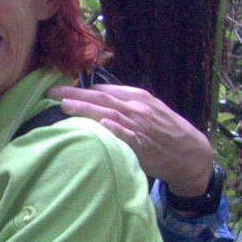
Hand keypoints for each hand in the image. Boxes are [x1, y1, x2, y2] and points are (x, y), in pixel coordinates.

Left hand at [49, 81, 215, 198]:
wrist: (191, 152)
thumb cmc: (165, 131)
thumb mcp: (147, 110)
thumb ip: (123, 105)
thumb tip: (95, 102)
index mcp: (136, 96)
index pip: (102, 90)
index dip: (80, 89)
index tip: (59, 90)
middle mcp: (136, 107)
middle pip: (100, 97)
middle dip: (74, 94)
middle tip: (50, 92)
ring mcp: (140, 125)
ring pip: (108, 113)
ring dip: (86, 108)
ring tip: (64, 105)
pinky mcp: (144, 144)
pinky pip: (128, 136)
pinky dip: (116, 129)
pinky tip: (102, 125)